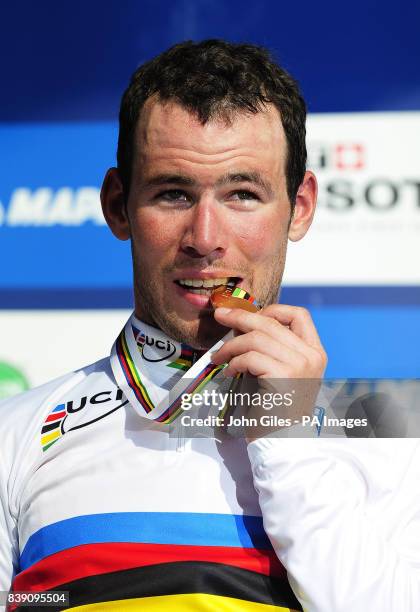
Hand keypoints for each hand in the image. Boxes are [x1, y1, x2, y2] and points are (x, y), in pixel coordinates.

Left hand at [212, 304, 326, 440]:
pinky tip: (229, 371)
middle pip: (271, 322)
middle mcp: (312, 356)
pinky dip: (234, 362)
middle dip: (240, 316)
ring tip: (219, 356)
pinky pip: (251, 357)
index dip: (272, 309)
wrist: (283, 442)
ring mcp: (300, 366)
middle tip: (220, 315)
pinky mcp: (284, 377)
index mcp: (315, 352)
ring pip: (257, 338)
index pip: (299, 315)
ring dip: (231, 345)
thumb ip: (268, 347)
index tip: (248, 315)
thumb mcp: (278, 370)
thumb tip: (240, 322)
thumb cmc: (275, 408)